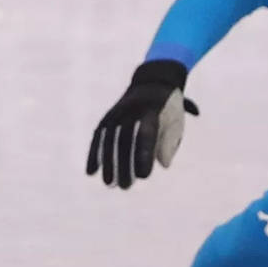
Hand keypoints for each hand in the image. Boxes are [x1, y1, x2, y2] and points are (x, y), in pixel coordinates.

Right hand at [87, 59, 198, 188]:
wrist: (153, 80)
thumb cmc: (170, 108)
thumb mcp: (176, 121)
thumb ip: (170, 141)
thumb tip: (162, 164)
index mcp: (153, 109)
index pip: (147, 134)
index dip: (144, 155)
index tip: (144, 176)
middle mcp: (132, 109)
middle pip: (125, 140)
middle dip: (124, 164)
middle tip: (126, 187)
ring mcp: (117, 111)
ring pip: (109, 139)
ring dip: (107, 163)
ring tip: (109, 183)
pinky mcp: (108, 116)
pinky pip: (99, 136)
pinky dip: (94, 153)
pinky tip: (91, 171)